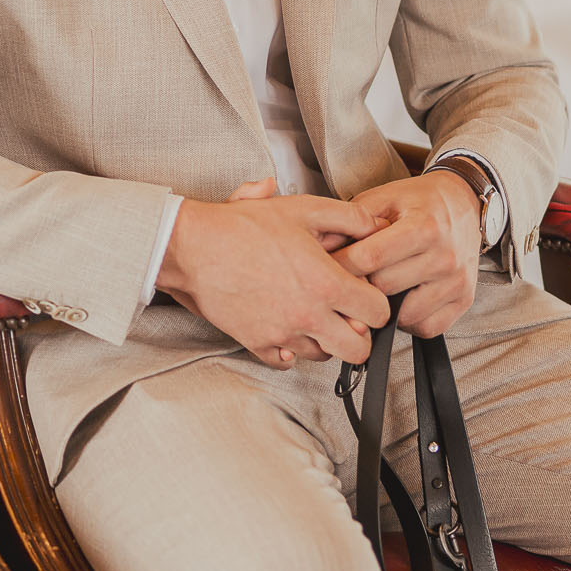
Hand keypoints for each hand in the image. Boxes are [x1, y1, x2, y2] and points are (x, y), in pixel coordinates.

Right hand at [158, 178, 390, 368]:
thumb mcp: (303, 209)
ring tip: (313, 315)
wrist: (192, 247)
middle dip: (359, 332)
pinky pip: (286, 361)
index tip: (364, 294)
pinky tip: (287, 327)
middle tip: (348, 315)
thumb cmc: (242, 227)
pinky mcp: (257, 342)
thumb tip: (376, 226)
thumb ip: (348, 217)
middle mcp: (308, 315)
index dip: (376, 302)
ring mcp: (282, 333)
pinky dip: (291, 349)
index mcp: (326, 284)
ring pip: (323, 357)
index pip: (378, 313)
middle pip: (357, 349)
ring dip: (324, 339)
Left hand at [338, 171, 481, 337]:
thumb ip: (352, 222)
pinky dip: (408, 321)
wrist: (462, 203)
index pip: (370, 258)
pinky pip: (426, 327)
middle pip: (384, 288)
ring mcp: (457, 281)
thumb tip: (324, 249)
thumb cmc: (418, 202)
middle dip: (361, 285)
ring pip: (404, 314)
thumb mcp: (383, 197)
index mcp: (424, 227)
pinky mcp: (464, 300)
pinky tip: (402, 300)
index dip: (342, 265)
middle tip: (354, 277)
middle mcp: (445, 256)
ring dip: (384, 306)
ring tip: (379, 286)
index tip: (328, 266)